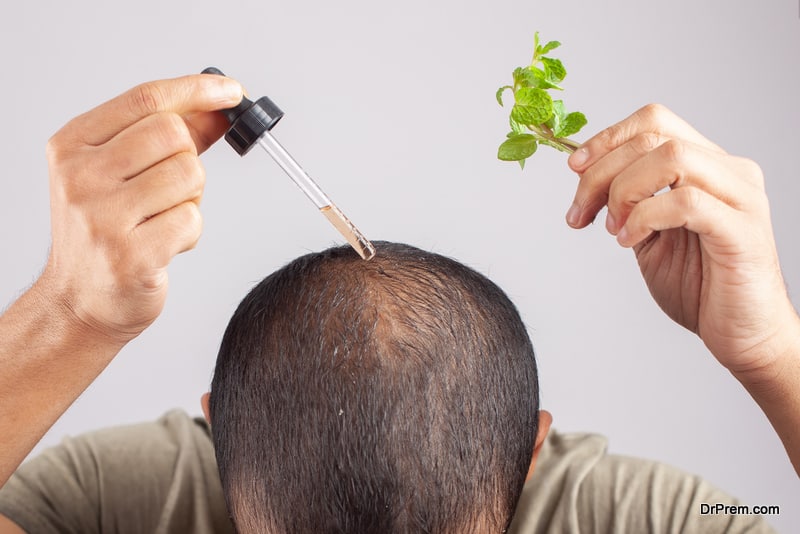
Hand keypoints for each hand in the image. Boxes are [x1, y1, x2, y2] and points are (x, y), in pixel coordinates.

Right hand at [39, 74, 242, 343]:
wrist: (79, 302)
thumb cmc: (105, 232)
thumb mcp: (121, 174)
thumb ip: (169, 138)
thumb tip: (218, 108)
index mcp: (73, 145)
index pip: (146, 99)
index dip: (197, 90)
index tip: (232, 91)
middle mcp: (80, 176)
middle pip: (174, 135)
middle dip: (189, 160)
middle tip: (171, 190)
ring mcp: (102, 217)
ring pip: (190, 175)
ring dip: (191, 200)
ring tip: (162, 220)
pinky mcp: (131, 255)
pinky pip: (192, 220)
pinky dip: (190, 232)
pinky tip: (164, 245)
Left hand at [565, 104, 798, 377]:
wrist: (740, 335)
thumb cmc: (698, 287)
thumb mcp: (646, 235)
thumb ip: (627, 202)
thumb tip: (584, 173)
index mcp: (707, 165)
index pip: (654, 121)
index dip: (606, 139)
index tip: (573, 169)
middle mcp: (729, 171)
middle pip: (653, 137)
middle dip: (600, 173)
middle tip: (580, 214)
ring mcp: (740, 198)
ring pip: (672, 157)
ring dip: (624, 191)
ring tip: (613, 229)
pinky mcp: (742, 231)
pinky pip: (687, 201)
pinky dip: (646, 217)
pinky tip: (630, 241)